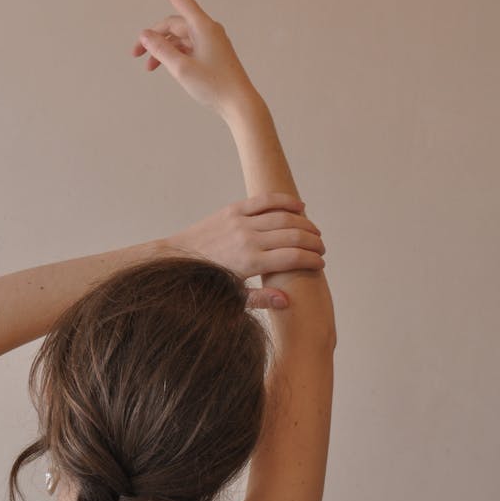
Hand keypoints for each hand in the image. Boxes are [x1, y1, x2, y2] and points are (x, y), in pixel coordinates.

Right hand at [132, 0, 254, 115]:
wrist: (239, 104)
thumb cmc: (215, 86)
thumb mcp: (182, 68)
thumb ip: (161, 50)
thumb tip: (146, 35)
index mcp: (202, 26)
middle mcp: (207, 29)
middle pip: (173, 24)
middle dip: (153, 36)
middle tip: (135, 53)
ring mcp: (210, 41)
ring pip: (179, 38)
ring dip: (162, 48)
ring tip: (148, 66)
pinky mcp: (211, 53)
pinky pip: (187, 47)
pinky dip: (174, 54)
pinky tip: (164, 66)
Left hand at [165, 192, 325, 308]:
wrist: (178, 259)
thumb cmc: (207, 282)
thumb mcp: (232, 297)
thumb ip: (260, 299)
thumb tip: (287, 300)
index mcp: (250, 263)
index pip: (292, 258)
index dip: (312, 261)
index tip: (320, 265)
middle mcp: (247, 239)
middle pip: (293, 236)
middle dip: (313, 243)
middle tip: (321, 249)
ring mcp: (241, 221)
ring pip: (283, 217)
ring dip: (304, 224)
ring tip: (314, 233)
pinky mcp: (233, 209)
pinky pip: (265, 200)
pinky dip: (285, 201)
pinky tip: (300, 206)